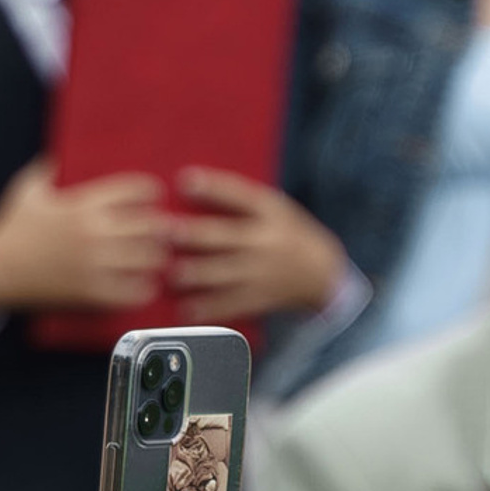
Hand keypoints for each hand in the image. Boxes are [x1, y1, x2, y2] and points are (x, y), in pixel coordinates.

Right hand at [0, 159, 172, 314]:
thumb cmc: (11, 231)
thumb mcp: (27, 191)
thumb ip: (46, 169)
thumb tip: (58, 156)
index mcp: (83, 205)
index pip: (136, 190)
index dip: (151, 192)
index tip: (154, 198)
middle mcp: (93, 232)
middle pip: (151, 225)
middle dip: (159, 227)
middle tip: (162, 231)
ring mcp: (94, 264)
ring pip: (148, 259)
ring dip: (156, 258)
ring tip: (156, 258)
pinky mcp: (91, 292)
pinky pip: (134, 292)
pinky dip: (144, 289)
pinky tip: (143, 285)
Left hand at [164, 169, 343, 317]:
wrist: (322, 272)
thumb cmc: (288, 234)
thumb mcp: (275, 208)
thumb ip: (239, 200)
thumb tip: (191, 186)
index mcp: (271, 212)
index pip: (240, 195)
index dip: (213, 187)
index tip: (184, 181)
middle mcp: (266, 241)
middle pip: (227, 236)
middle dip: (196, 234)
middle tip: (167, 232)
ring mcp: (263, 271)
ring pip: (226, 273)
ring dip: (197, 274)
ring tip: (172, 274)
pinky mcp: (260, 297)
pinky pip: (232, 304)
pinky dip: (208, 309)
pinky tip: (187, 310)